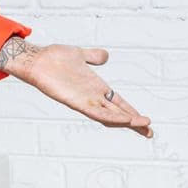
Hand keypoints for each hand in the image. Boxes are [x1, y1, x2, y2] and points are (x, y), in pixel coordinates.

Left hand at [5, 42, 150, 137]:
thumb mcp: (79, 55)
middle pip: (117, 114)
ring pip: (109, 116)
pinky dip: (110, 117)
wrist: (36, 59)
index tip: (147, 121)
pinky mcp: (75, 102)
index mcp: (96, 88)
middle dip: (134, 123)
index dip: (133, 112)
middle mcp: (92, 97)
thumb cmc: (54, 58)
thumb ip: (93, 57)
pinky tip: (124, 120)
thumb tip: (105, 56)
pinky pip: (95, 112)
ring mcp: (84, 101)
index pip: (119, 104)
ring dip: (127, 121)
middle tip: (150, 133)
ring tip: (144, 125)